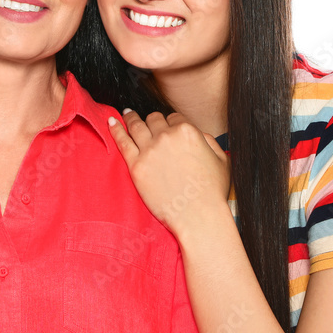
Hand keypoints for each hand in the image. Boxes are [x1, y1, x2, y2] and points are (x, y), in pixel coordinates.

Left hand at [107, 110, 230, 235]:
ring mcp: (149, 151)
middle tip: (147, 122)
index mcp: (188, 131)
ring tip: (127, 115)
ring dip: (131, 118)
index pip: (174, 118)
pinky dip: (115, 129)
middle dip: (153, 121)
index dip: (172, 123)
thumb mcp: (221, 160)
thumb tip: (199, 135)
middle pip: (154, 120)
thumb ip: (210, 141)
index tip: (168, 128)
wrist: (198, 216)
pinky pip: (122, 142)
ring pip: (137, 126)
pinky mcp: (136, 166)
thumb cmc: (212, 192)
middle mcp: (167, 137)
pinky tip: (111, 122)